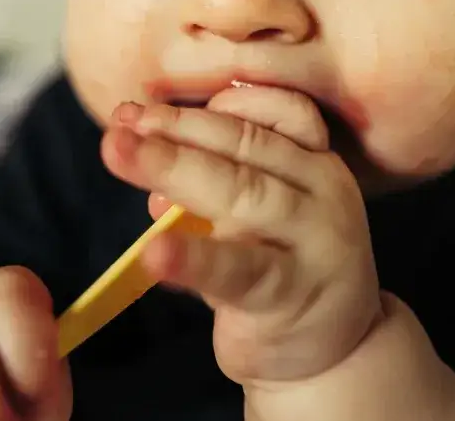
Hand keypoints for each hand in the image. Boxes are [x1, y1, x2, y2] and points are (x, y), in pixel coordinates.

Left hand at [101, 85, 381, 389]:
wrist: (334, 351)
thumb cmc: (281, 266)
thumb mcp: (254, 212)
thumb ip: (211, 179)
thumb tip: (142, 154)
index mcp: (314, 160)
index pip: (273, 111)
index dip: (210, 102)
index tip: (147, 105)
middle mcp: (323, 191)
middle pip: (246, 144)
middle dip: (176, 128)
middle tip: (119, 124)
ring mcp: (314, 242)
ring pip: (243, 193)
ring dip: (174, 167)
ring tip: (121, 154)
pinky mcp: (291, 293)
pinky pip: (236, 270)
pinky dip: (193, 258)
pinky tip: (154, 252)